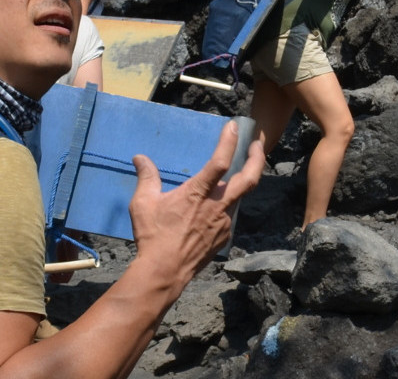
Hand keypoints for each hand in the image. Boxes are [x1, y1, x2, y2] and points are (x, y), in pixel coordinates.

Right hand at [127, 123, 264, 286]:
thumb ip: (146, 177)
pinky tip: (215, 206)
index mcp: (198, 194)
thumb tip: (140, 158)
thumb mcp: (143, 203)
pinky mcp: (224, 237)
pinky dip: (226, 206)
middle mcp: (217, 206)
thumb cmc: (152, 236)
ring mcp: (224, 222)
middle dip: (257, 158)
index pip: (220, 161)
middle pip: (249, 178)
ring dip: (240, 182)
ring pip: (239, 197)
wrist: (165, 272)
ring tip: (235, 173)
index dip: (229, 141)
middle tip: (257, 145)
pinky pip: (229, 215)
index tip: (234, 126)